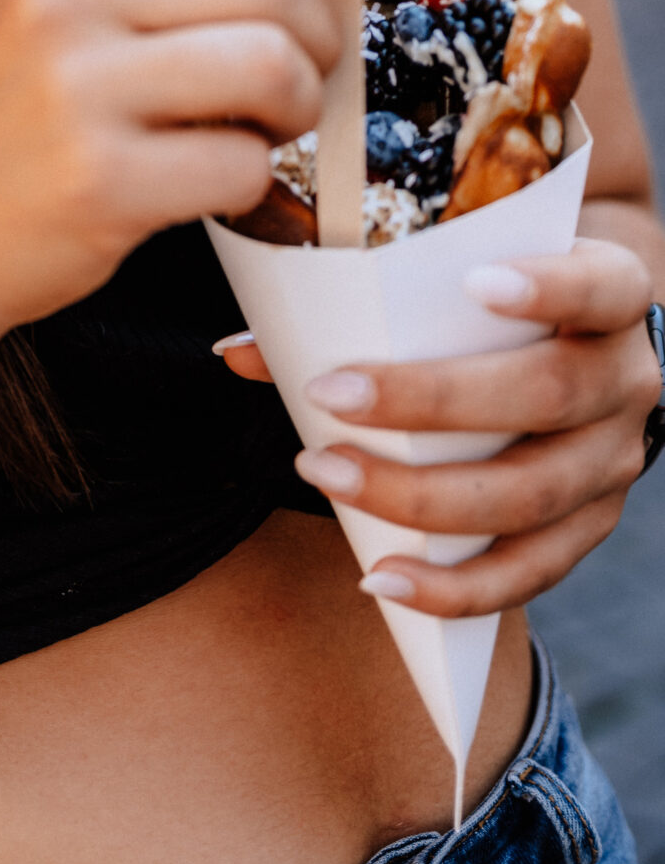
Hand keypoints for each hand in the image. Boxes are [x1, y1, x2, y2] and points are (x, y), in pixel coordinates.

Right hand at [0, 0, 430, 345]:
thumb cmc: (40, 108)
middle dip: (320, 35)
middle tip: (297, 80)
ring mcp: (74, 86)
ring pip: (274, 66)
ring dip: (296, 109)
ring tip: (255, 129)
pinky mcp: (98, 180)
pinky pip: (247, 166)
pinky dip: (254, 181)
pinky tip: (207, 181)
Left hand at [225, 240, 658, 611]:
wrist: (584, 348)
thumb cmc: (496, 306)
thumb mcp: (459, 278)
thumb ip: (360, 300)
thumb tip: (237, 350)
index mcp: (614, 295)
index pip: (599, 285)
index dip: (547, 286)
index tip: (474, 282)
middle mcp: (627, 379)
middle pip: (546, 394)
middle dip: (432, 400)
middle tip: (330, 395)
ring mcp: (616, 461)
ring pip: (532, 492)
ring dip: (421, 496)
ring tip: (326, 475)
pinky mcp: (593, 527)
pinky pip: (530, 572)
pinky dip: (453, 585)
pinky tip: (382, 577)